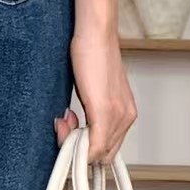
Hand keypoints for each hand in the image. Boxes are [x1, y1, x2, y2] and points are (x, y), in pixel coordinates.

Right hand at [55, 29, 136, 162]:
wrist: (96, 33)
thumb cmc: (93, 54)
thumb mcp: (94, 91)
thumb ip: (91, 113)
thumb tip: (78, 133)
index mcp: (126, 113)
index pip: (108, 149)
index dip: (84, 146)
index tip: (67, 128)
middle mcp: (126, 117)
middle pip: (103, 155)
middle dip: (78, 148)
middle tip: (63, 125)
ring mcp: (117, 116)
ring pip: (96, 154)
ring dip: (73, 143)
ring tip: (63, 120)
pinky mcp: (105, 112)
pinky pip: (93, 147)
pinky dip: (74, 144)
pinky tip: (63, 125)